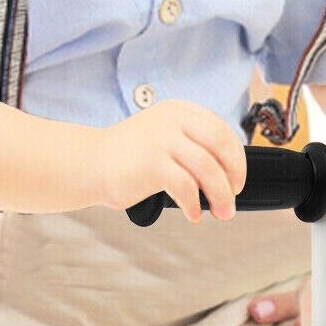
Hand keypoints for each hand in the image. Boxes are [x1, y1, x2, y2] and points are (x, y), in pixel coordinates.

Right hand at [93, 100, 246, 220]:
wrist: (89, 163)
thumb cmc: (131, 158)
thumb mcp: (166, 139)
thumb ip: (194, 147)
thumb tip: (231, 176)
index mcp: (180, 111)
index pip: (222, 131)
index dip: (236, 159)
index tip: (236, 180)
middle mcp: (173, 120)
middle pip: (221, 146)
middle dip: (234, 175)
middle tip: (233, 197)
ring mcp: (161, 140)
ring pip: (208, 169)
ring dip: (220, 195)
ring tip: (222, 212)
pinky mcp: (151, 163)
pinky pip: (186, 187)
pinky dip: (194, 204)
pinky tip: (193, 214)